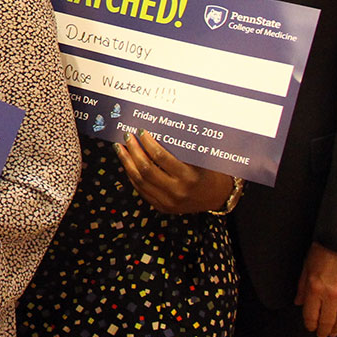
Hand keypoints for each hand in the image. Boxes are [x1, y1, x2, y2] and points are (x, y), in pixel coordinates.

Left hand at [115, 129, 234, 213]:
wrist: (215, 196)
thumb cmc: (207, 172)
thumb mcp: (199, 158)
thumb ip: (180, 148)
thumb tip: (155, 128)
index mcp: (189, 176)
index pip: (161, 157)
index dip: (147, 143)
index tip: (140, 131)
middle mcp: (178, 191)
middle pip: (146, 169)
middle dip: (134, 150)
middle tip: (128, 137)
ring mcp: (169, 202)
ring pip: (139, 180)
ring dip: (127, 162)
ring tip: (121, 148)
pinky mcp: (162, 207)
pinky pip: (141, 190)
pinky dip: (131, 175)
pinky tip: (127, 163)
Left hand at [296, 243, 336, 336]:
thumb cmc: (327, 249)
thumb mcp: (307, 266)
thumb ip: (302, 286)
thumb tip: (298, 302)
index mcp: (316, 288)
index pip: (311, 314)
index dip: (310, 324)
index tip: (310, 328)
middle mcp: (332, 295)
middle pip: (327, 321)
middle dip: (323, 330)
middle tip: (322, 335)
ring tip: (334, 332)